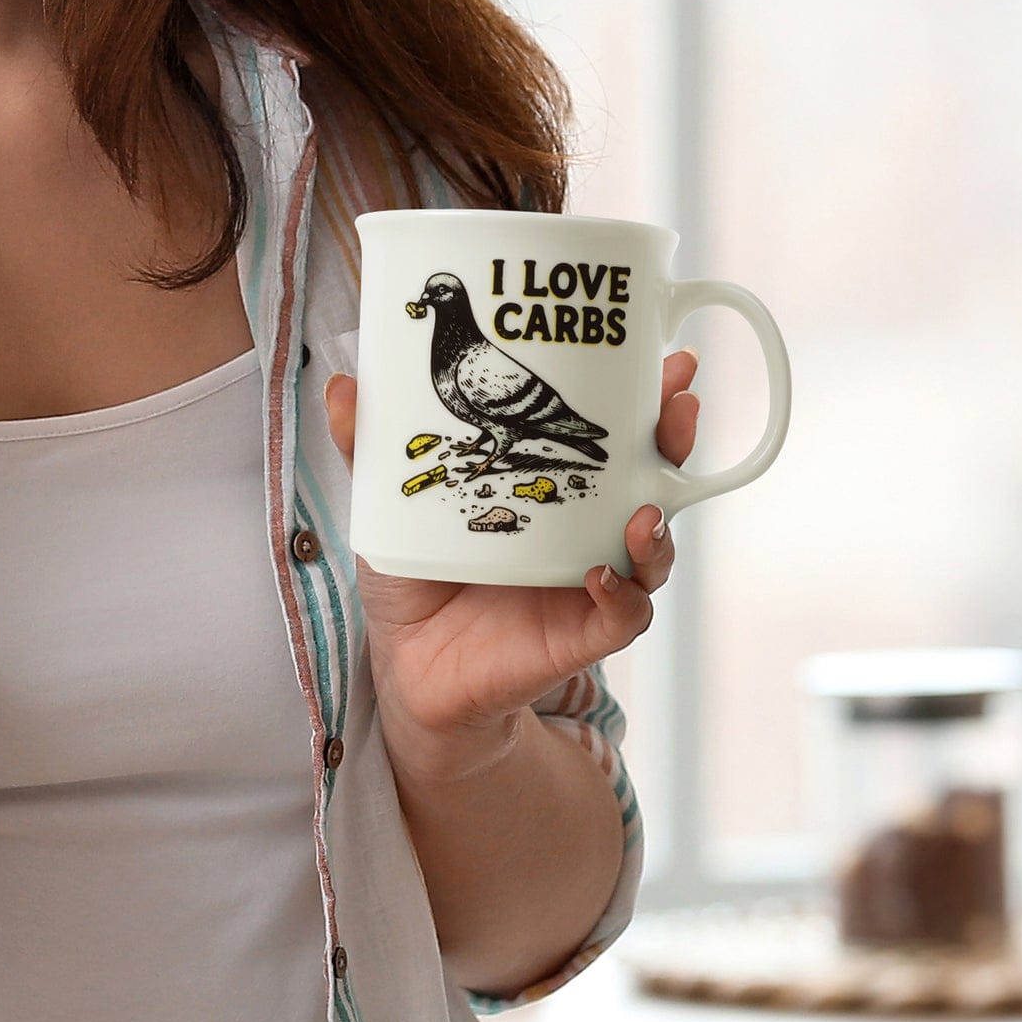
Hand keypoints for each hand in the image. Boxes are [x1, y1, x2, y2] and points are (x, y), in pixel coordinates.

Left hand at [323, 350, 700, 778]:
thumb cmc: (414, 572)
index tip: (668, 360)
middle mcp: (584, 526)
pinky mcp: (580, 633)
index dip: (646, 397)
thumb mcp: (390, 503)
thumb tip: (342, 384)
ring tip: (645, 509)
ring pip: (652, 549)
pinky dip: (622, 596)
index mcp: (552, 484)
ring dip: (660, 527)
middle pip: (654, 477)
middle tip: (678, 408)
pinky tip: (599, 575)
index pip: (614, 431)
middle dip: (674, 440)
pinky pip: (623, 615)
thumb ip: (370, 447)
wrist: (409, 661)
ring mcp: (589, 579)